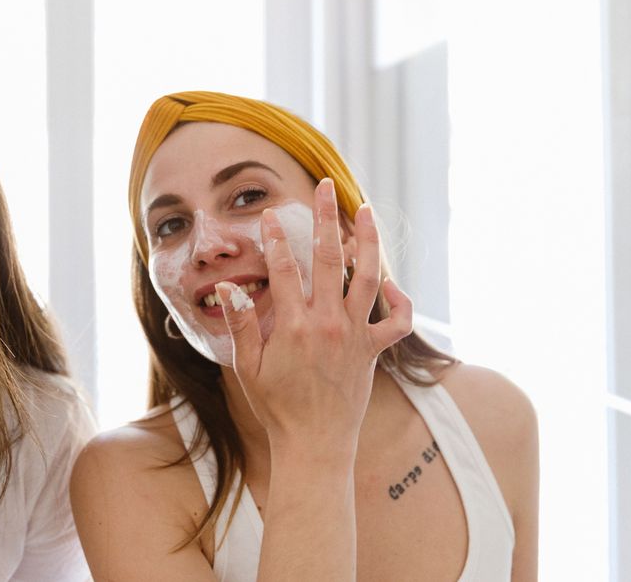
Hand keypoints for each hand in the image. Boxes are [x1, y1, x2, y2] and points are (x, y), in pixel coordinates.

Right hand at [218, 178, 411, 452]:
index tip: (272, 216)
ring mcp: (355, 335)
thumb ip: (241, 323)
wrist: (315, 444)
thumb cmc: (276, 407)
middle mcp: (329, 324)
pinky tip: (390, 281)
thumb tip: (229, 288)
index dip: (276, 239)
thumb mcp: (246, 367)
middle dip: (326, 218)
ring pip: (368, 277)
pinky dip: (400, 300)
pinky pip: (397, 321)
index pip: (285, 269)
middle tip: (325, 186)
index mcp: (294, 326)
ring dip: (368, 241)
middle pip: (330, 258)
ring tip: (365, 209)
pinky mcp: (373, 350)